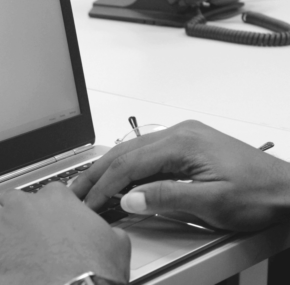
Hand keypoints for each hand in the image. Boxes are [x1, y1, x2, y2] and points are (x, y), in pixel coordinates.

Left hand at [0, 185, 129, 284]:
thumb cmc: (95, 273)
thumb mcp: (115, 245)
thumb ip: (107, 231)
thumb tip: (110, 233)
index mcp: (57, 200)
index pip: (47, 192)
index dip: (45, 206)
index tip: (46, 216)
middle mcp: (24, 206)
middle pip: (10, 198)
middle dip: (11, 210)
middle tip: (15, 226)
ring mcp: (0, 226)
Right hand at [71, 120, 289, 230]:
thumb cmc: (260, 194)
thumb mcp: (212, 202)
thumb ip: (166, 198)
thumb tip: (128, 197)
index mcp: (183, 142)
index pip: (130, 163)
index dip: (105, 185)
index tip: (90, 202)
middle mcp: (180, 133)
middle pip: (124, 152)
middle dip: (97, 174)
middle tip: (75, 192)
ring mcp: (183, 137)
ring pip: (132, 151)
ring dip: (108, 170)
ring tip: (88, 187)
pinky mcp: (187, 146)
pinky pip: (146, 154)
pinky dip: (126, 168)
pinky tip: (118, 180)